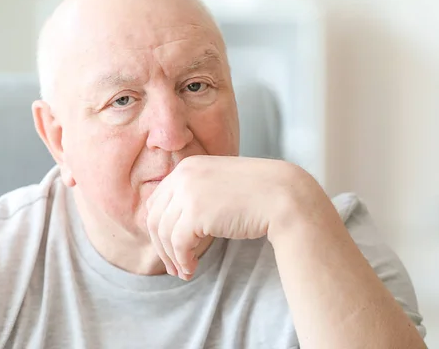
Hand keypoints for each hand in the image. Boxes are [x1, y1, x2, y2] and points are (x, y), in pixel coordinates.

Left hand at [145, 155, 325, 279]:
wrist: (283, 194)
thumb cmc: (257, 194)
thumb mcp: (219, 185)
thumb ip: (197, 195)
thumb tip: (176, 225)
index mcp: (187, 167)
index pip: (157, 201)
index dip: (159, 228)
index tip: (169, 247)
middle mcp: (183, 175)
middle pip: (155, 218)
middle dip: (161, 246)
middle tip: (173, 266)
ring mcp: (188, 192)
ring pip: (164, 233)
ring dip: (173, 257)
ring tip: (185, 272)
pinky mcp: (196, 212)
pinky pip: (178, 243)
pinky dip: (183, 260)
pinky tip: (192, 268)